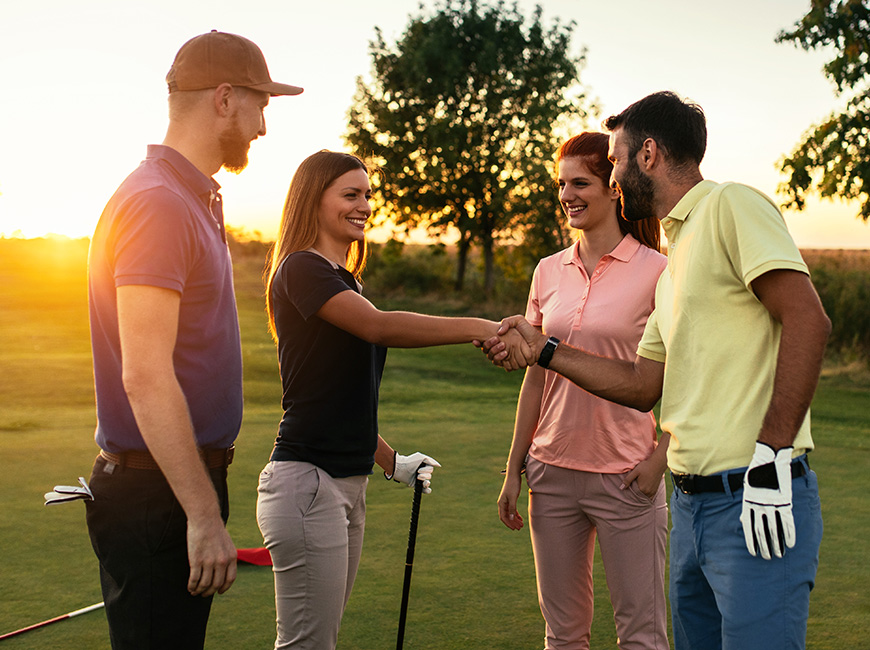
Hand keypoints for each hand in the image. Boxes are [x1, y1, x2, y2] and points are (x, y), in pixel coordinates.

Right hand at [186, 516, 236, 595]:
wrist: (205, 519)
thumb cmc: (214, 529)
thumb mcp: (227, 543)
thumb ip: (226, 556)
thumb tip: (223, 569)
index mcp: (232, 557)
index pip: (230, 579)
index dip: (224, 587)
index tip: (219, 592)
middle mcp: (222, 561)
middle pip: (216, 584)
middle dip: (209, 592)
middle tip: (204, 594)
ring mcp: (209, 562)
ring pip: (204, 584)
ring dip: (199, 591)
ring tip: (195, 592)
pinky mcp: (196, 561)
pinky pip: (194, 580)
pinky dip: (192, 586)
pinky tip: (190, 587)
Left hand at [390, 452, 440, 493]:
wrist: (400, 468)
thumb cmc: (410, 461)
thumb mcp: (421, 457)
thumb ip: (430, 460)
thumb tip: (439, 466)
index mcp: (424, 465)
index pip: (430, 469)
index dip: (426, 470)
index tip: (418, 470)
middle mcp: (422, 472)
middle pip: (429, 476)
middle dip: (424, 475)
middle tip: (417, 474)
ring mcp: (418, 479)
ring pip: (427, 483)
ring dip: (425, 482)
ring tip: (420, 481)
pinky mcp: (415, 485)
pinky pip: (424, 490)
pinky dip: (427, 490)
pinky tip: (428, 490)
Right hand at [481, 316, 545, 367]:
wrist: (538, 343)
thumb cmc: (528, 331)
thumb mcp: (518, 321)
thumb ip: (507, 322)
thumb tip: (498, 332)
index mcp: (498, 340)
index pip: (484, 343)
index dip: (478, 343)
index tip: (474, 340)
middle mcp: (499, 350)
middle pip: (486, 352)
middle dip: (488, 346)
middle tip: (495, 340)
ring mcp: (504, 358)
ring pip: (492, 359)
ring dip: (494, 353)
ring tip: (501, 346)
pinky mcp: (510, 364)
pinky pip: (501, 365)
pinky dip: (501, 359)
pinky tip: (504, 353)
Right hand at [497, 472, 523, 529]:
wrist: (514, 475)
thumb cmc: (513, 485)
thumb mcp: (513, 497)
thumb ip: (512, 508)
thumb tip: (511, 518)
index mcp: (501, 503)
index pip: (504, 517)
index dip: (509, 524)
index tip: (515, 529)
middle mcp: (502, 503)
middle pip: (507, 516)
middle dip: (513, 523)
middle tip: (520, 528)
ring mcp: (506, 501)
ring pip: (510, 513)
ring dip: (515, 519)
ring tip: (521, 525)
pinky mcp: (510, 499)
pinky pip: (512, 509)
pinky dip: (516, 514)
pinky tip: (520, 518)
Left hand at [621, 456, 664, 499]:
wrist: (657, 464)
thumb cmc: (645, 466)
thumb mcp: (635, 472)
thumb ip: (628, 480)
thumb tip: (621, 488)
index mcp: (642, 488)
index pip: (633, 494)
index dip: (629, 492)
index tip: (628, 488)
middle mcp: (648, 492)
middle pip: (638, 496)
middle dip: (634, 494)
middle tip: (632, 488)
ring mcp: (652, 492)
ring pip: (644, 497)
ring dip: (640, 496)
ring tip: (636, 490)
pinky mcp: (655, 491)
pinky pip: (650, 497)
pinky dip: (646, 497)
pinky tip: (642, 493)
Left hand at [740, 443, 795, 559]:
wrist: (769, 459)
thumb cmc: (756, 475)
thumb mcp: (746, 489)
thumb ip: (746, 507)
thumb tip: (744, 522)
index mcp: (748, 503)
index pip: (748, 527)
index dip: (751, 541)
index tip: (753, 553)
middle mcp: (759, 506)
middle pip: (761, 531)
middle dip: (764, 546)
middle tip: (767, 558)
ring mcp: (773, 504)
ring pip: (774, 529)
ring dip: (777, 544)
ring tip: (779, 555)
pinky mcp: (785, 501)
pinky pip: (788, 521)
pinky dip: (790, 533)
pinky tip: (791, 544)